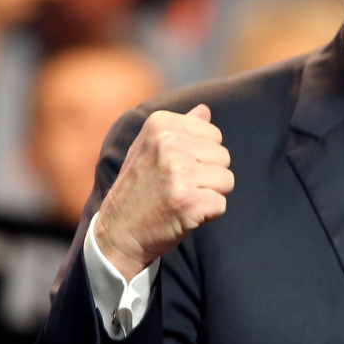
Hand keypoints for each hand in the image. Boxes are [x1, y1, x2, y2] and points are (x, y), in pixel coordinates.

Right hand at [95, 105, 233, 280]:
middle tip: (177, 188)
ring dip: (210, 195)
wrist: (117, 234)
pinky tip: (184, 215)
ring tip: (181, 200)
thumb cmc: (140, 189)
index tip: (175, 169)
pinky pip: (221, 205)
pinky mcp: (187, 201)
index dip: (202, 157)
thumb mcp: (149, 149)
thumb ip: (179, 128)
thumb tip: (205, 109)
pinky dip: (208, 215)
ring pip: (227, 180)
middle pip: (224, 156)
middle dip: (208, 176)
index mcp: (159, 124)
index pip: (214, 135)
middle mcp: (168, 144)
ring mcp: (177, 172)